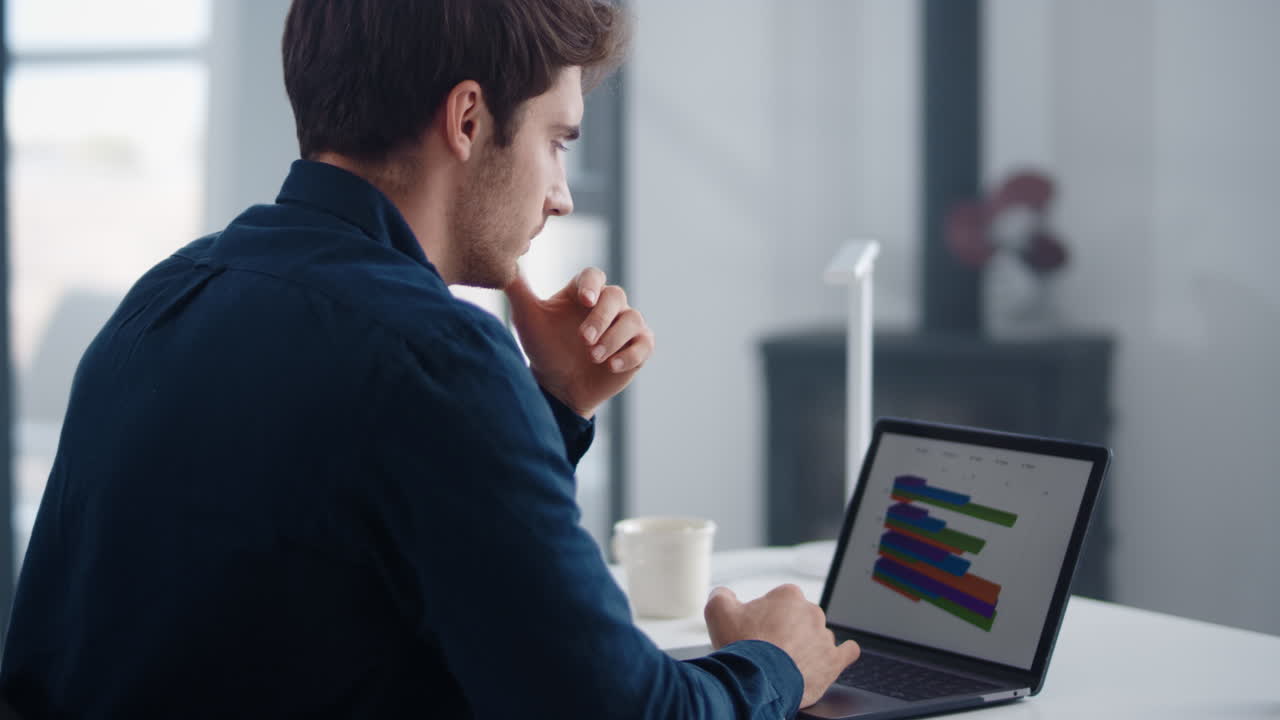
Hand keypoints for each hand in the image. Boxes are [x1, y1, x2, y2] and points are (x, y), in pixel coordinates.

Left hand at [505, 267, 654, 418]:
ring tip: (593, 357)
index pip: (594, 276)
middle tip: (584, 339)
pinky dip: (630, 355)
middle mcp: (608, 305)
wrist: (558, 386)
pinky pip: (645, 344)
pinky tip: (612, 365)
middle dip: (602, 317)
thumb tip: (504, 262)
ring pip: (633, 319)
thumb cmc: (543, 348)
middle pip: (616, 296)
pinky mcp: (638, 348)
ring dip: (614, 338)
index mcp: (583, 292)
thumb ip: (517, 290)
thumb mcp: (527, 319)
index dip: (592, 285)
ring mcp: (626, 326)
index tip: (584, 299)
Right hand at [705, 585, 860, 708]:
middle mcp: (811, 611)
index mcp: (788, 596)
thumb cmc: (742, 646)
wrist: (758, 679)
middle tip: (771, 647)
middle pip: (801, 617)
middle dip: (788, 630)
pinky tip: (833, 658)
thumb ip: (722, 596)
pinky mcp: (834, 661)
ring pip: (819, 636)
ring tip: (789, 662)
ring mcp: (825, 636)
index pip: (781, 600)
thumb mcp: (718, 612)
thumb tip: (725, 594)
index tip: (759, 629)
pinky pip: (847, 652)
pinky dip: (842, 655)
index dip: (768, 615)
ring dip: (807, 645)